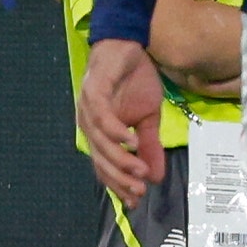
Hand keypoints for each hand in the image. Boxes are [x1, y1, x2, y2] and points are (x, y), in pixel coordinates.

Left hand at [78, 38, 166, 201]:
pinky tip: (131, 141)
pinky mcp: (94, 92)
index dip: (119, 185)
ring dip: (119, 159)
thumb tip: (157, 176)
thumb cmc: (135, 80)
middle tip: (140, 191)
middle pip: (101, 160)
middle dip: (120, 179)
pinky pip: (102, 117)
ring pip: (100, 142)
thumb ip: (149, 146)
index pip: (106, 166)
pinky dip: (115, 131)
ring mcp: (88, 109)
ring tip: (139, 171)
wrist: (128, 45)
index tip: (137, 201)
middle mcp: (89, 125)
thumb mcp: (149, 118)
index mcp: (100, 134)